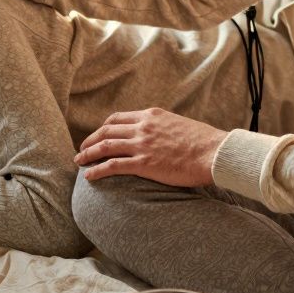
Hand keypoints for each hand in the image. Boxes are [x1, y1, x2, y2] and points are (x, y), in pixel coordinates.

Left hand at [74, 108, 227, 185]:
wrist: (214, 152)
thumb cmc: (204, 143)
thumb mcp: (180, 125)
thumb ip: (164, 128)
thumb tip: (160, 136)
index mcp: (151, 115)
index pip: (118, 118)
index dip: (103, 128)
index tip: (98, 135)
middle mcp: (143, 126)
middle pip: (107, 130)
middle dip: (90, 140)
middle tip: (82, 149)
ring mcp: (142, 144)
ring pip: (105, 146)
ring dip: (88, 154)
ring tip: (79, 161)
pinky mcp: (144, 163)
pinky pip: (113, 166)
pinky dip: (97, 170)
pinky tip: (89, 177)